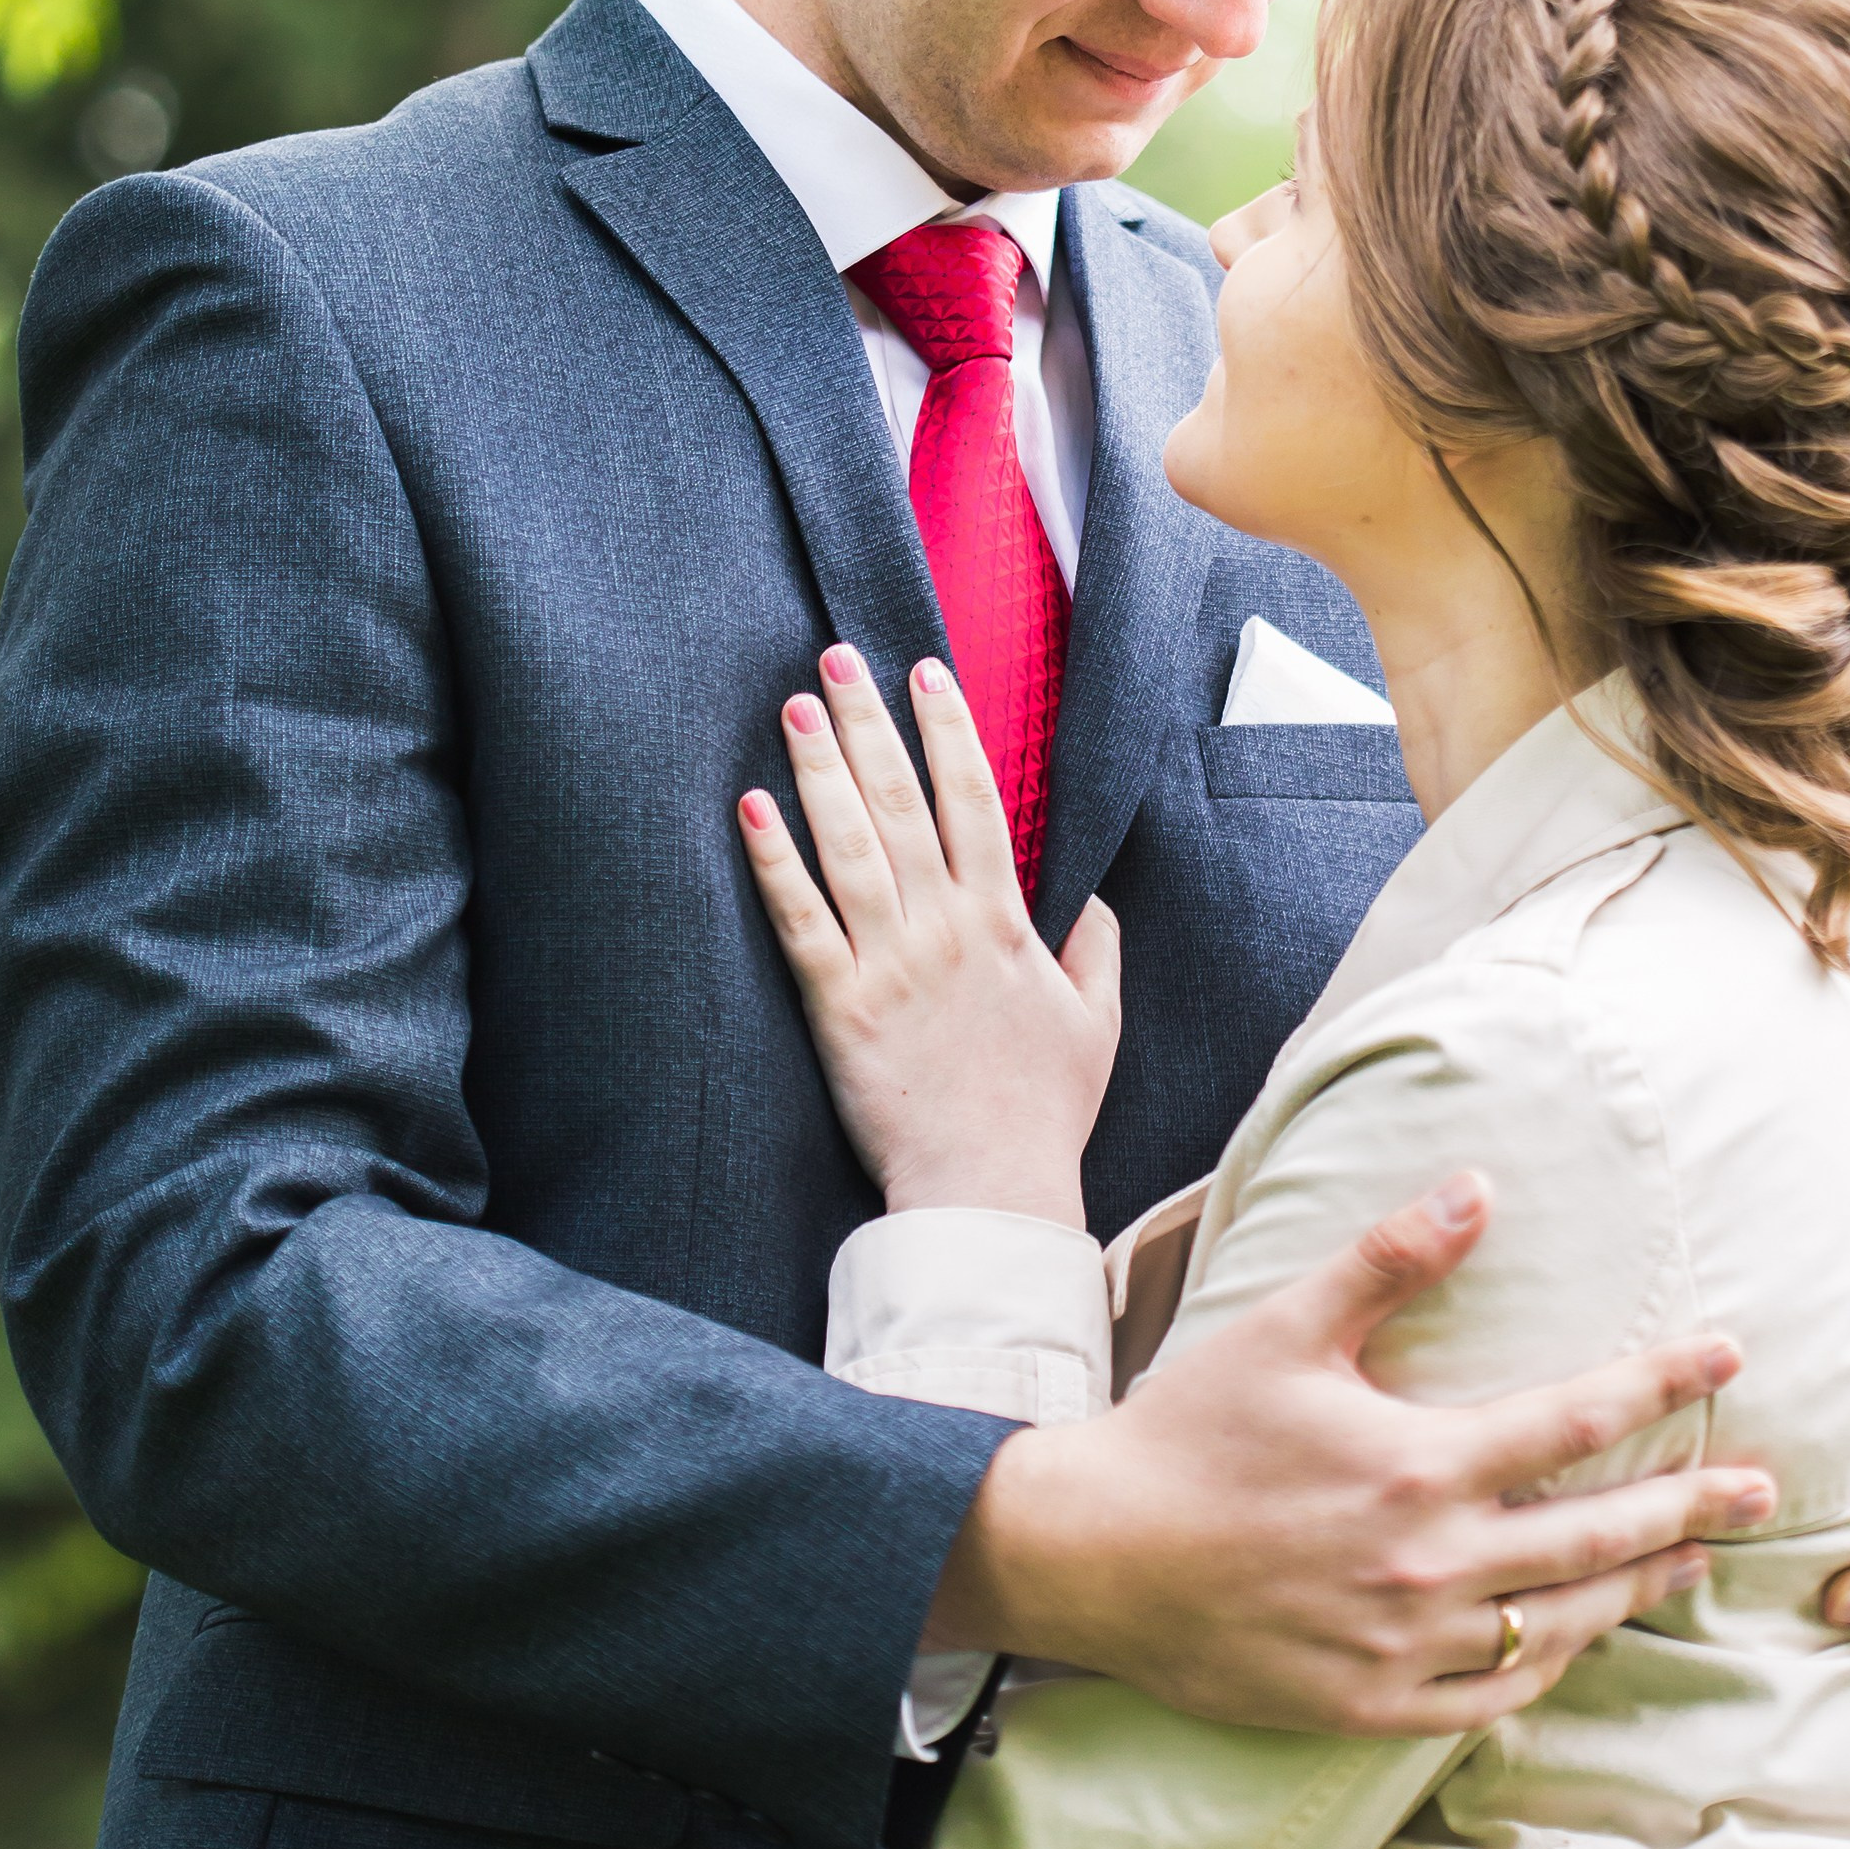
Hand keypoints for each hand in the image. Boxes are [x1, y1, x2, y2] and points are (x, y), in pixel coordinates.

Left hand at [738, 645, 1119, 1225]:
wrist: (990, 1190)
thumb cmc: (1043, 1114)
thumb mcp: (1098, 1024)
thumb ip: (1096, 951)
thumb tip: (1094, 899)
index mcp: (1004, 923)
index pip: (976, 801)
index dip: (949, 731)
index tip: (927, 673)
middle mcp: (945, 927)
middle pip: (903, 802)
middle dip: (869, 722)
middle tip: (837, 658)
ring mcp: (889, 963)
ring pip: (850, 845)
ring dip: (820, 769)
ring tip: (793, 708)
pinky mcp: (838, 1007)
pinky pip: (800, 920)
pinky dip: (774, 862)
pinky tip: (751, 809)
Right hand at [934, 1172, 1777, 1732]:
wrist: (1094, 1555)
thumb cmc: (1191, 1430)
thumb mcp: (1288, 1327)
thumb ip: (1392, 1258)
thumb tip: (1479, 1186)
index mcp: (1419, 1462)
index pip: (1577, 1418)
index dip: (1664, 1382)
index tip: (1730, 1355)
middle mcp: (1431, 1562)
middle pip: (1598, 1534)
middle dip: (1693, 1504)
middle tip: (1766, 1488)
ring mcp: (1408, 1646)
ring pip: (1560, 1619)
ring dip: (1638, 1587)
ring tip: (1694, 1560)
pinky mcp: (1373, 1706)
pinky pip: (1493, 1695)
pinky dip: (1550, 1661)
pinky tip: (1579, 1637)